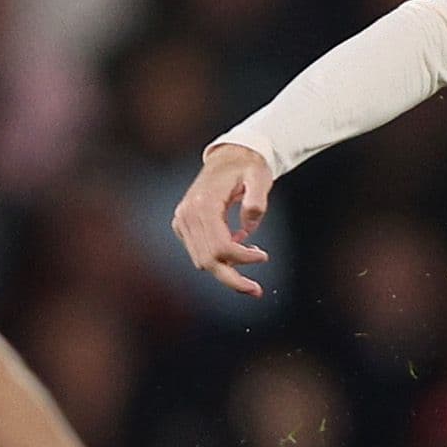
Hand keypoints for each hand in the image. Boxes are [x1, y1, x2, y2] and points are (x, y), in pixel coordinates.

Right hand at [171, 142, 277, 296]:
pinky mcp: (183, 225)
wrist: (229, 155)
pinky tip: (238, 249)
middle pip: (208, 261)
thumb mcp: (259, 176)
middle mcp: (187, 214)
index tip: (264, 256)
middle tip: (256, 291)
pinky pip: (199, 253)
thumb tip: (248, 228)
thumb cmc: (247, 166)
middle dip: (233, 279)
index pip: (220, 246)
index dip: (242, 258)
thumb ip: (256, 200)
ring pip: (202, 261)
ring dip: (227, 271)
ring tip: (253, 260)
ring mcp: (182, 220)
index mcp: (203, 204)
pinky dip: (219, 260)